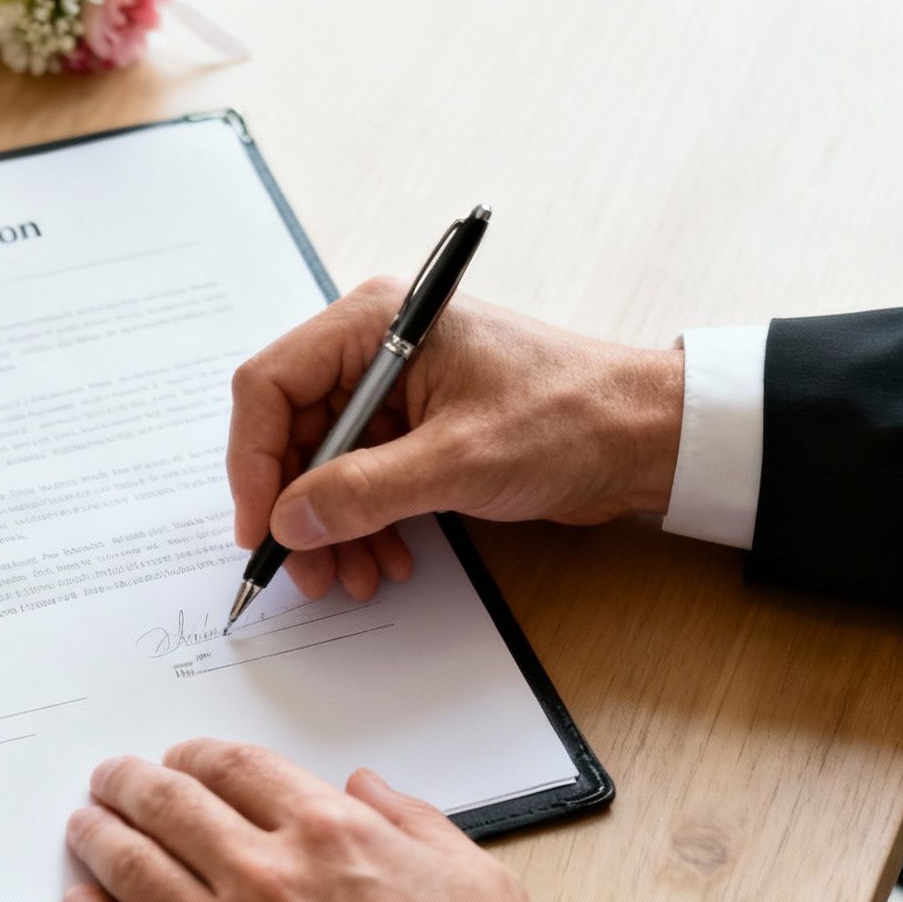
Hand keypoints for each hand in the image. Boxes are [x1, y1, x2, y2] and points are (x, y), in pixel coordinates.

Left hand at [62, 742, 578, 901]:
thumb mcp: (477, 880)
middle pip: (169, 806)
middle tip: (111, 778)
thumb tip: (367, 786)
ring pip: (132, 869)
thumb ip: (413, 820)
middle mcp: (266, 878)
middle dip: (130, 783)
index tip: (182, 759)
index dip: (197, 755)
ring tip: (83, 826)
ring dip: (97, 837)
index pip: (235, 768)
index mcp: (331, 835)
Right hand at [228, 277, 684, 598]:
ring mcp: (395, 391)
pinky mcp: (418, 428)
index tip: (260, 524)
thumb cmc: (570, 418)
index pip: (270, 385)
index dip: (253, 460)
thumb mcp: (456, 461)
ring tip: (348, 577)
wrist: (650, 437)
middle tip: (303, 568)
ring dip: (330, 526)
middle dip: (295, 506)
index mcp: (374, 324)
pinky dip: (363, 523)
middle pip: (291, 430)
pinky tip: (382, 559)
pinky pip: (362, 478)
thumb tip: (288, 521)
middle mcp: (374, 349)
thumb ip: (362, 492)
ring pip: (323, 464)